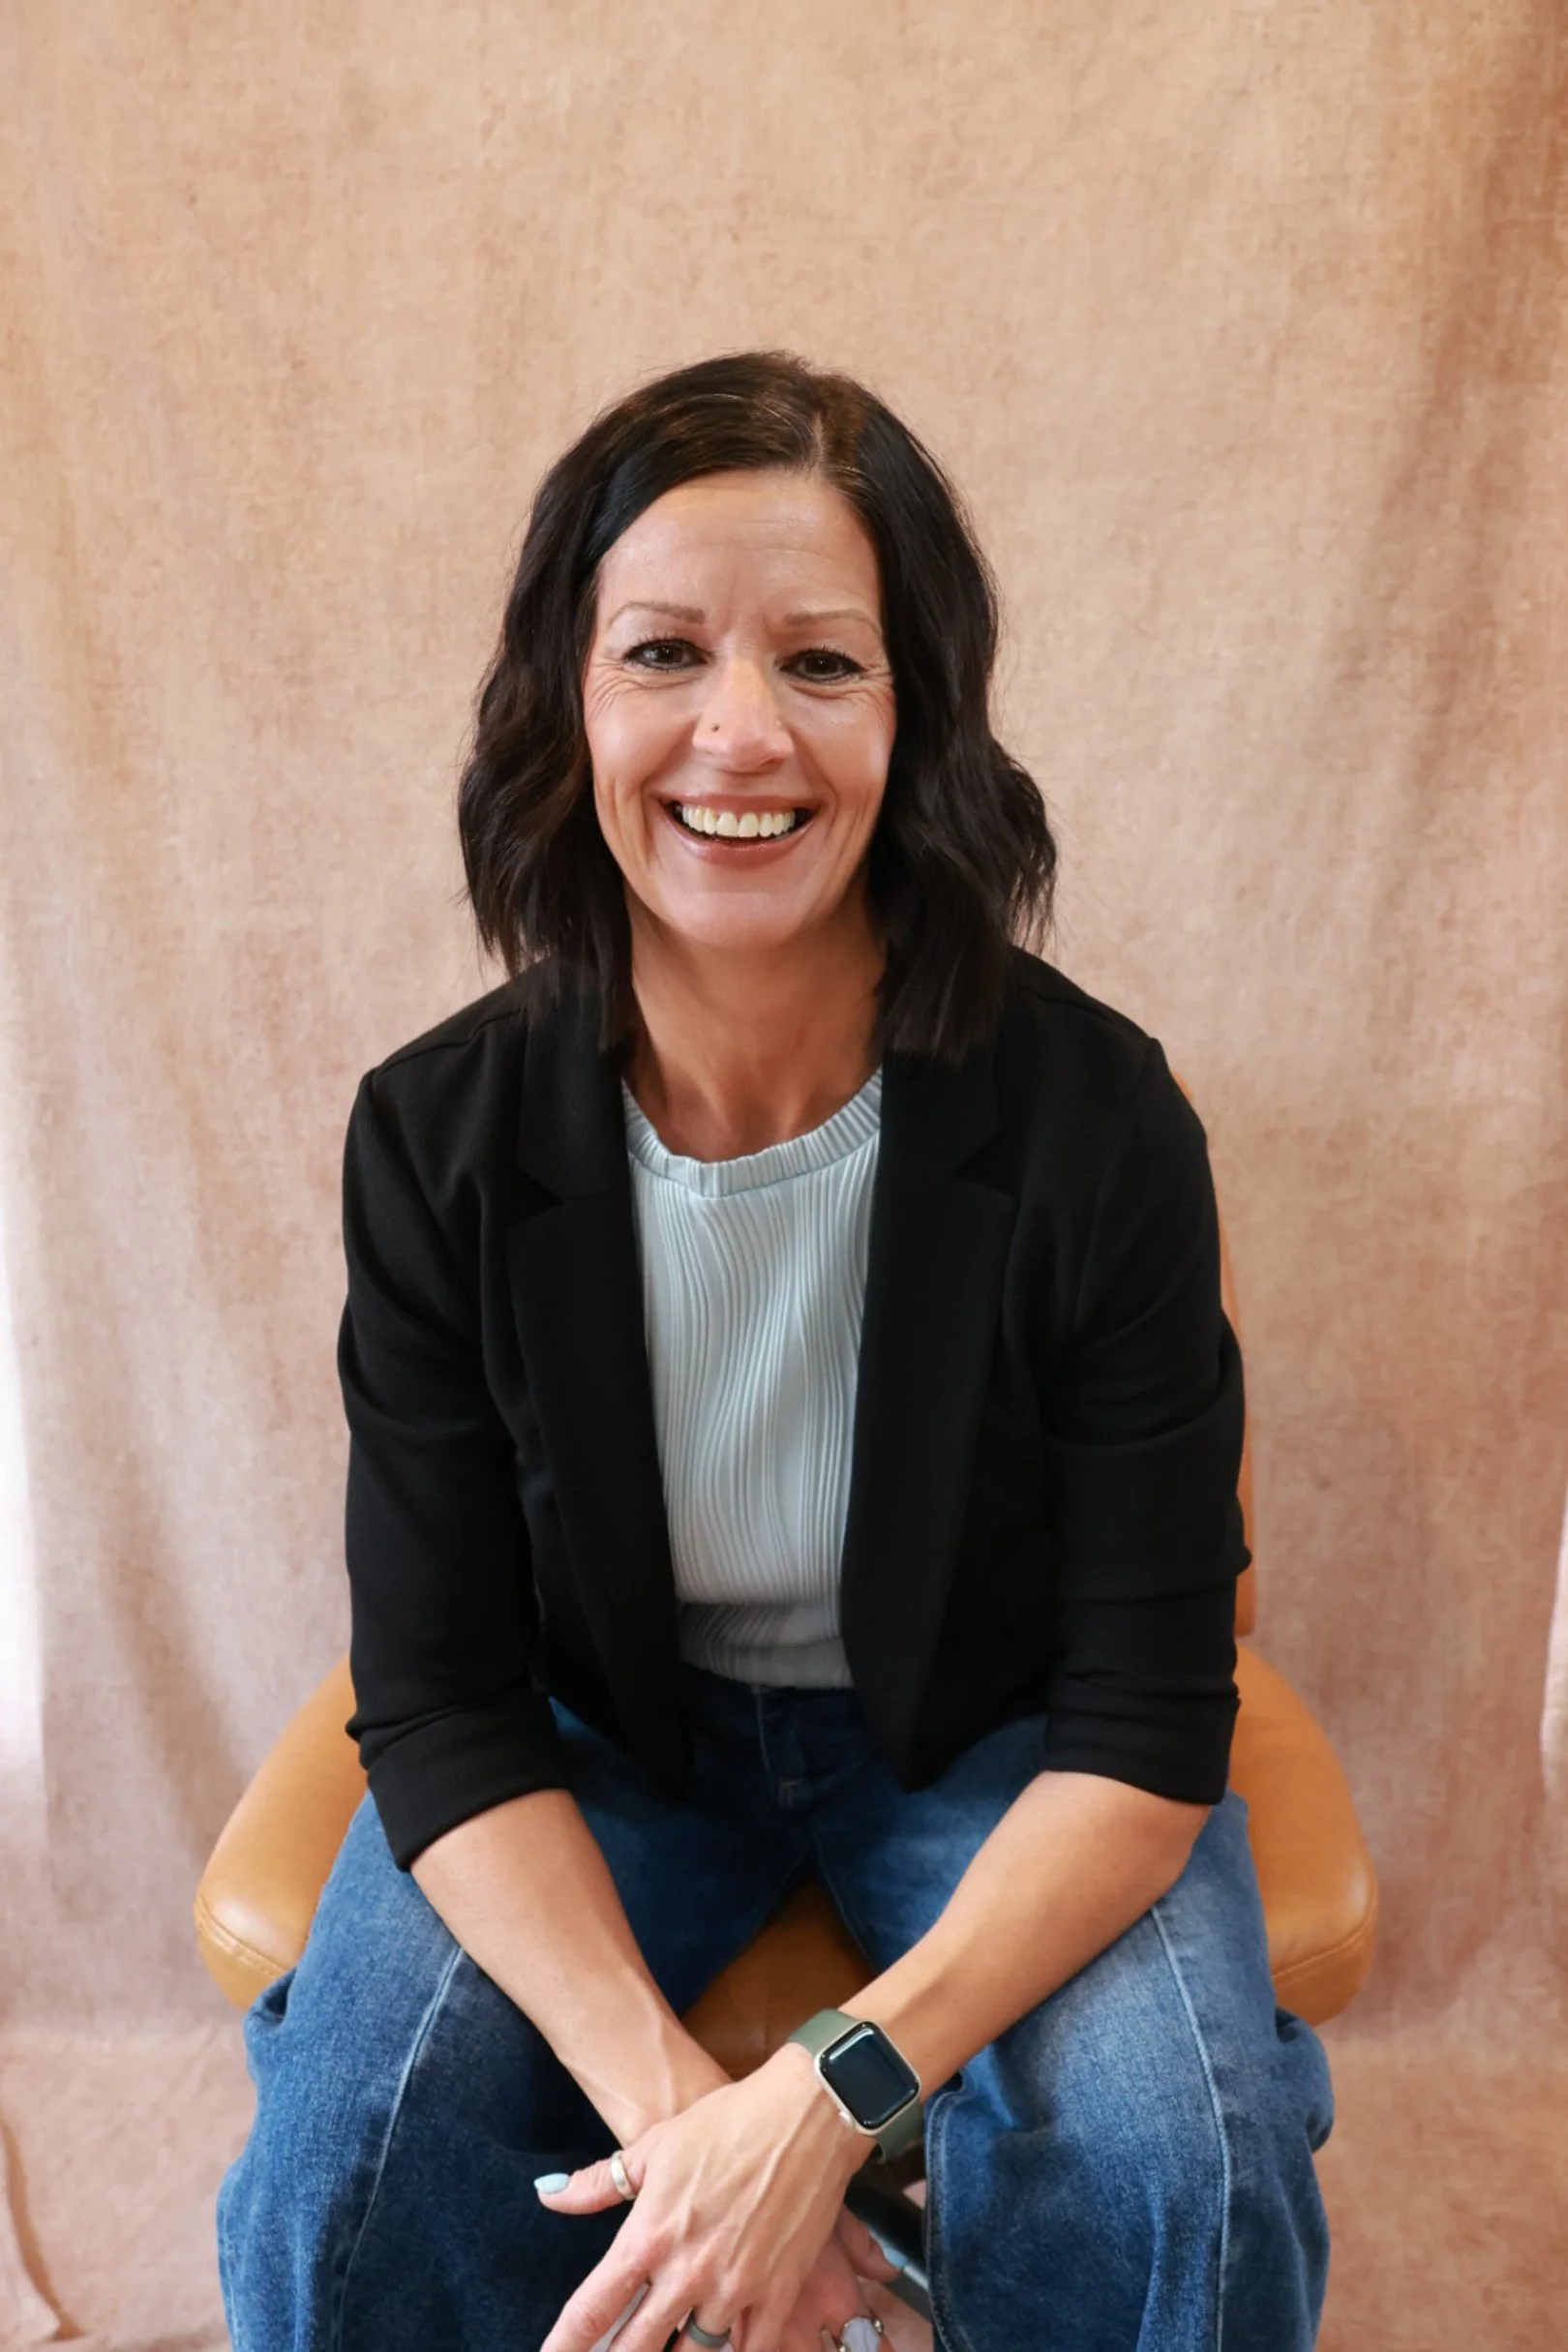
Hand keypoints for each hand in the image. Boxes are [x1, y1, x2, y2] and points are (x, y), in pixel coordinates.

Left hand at [535, 2049, 893, 2351]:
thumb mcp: (655, 2144)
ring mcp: (735, 2288)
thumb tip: (549, 2195)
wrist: (806, 2114)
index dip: (565, 2343)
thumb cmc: (726, 2121)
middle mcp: (686, 2272)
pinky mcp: (779, 2293)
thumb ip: (600, 2181)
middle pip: (636, 2347)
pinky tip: (721, 2350)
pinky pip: (752, 2351)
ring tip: (661, 2351)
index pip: (593, 2308)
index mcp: (649, 2235)